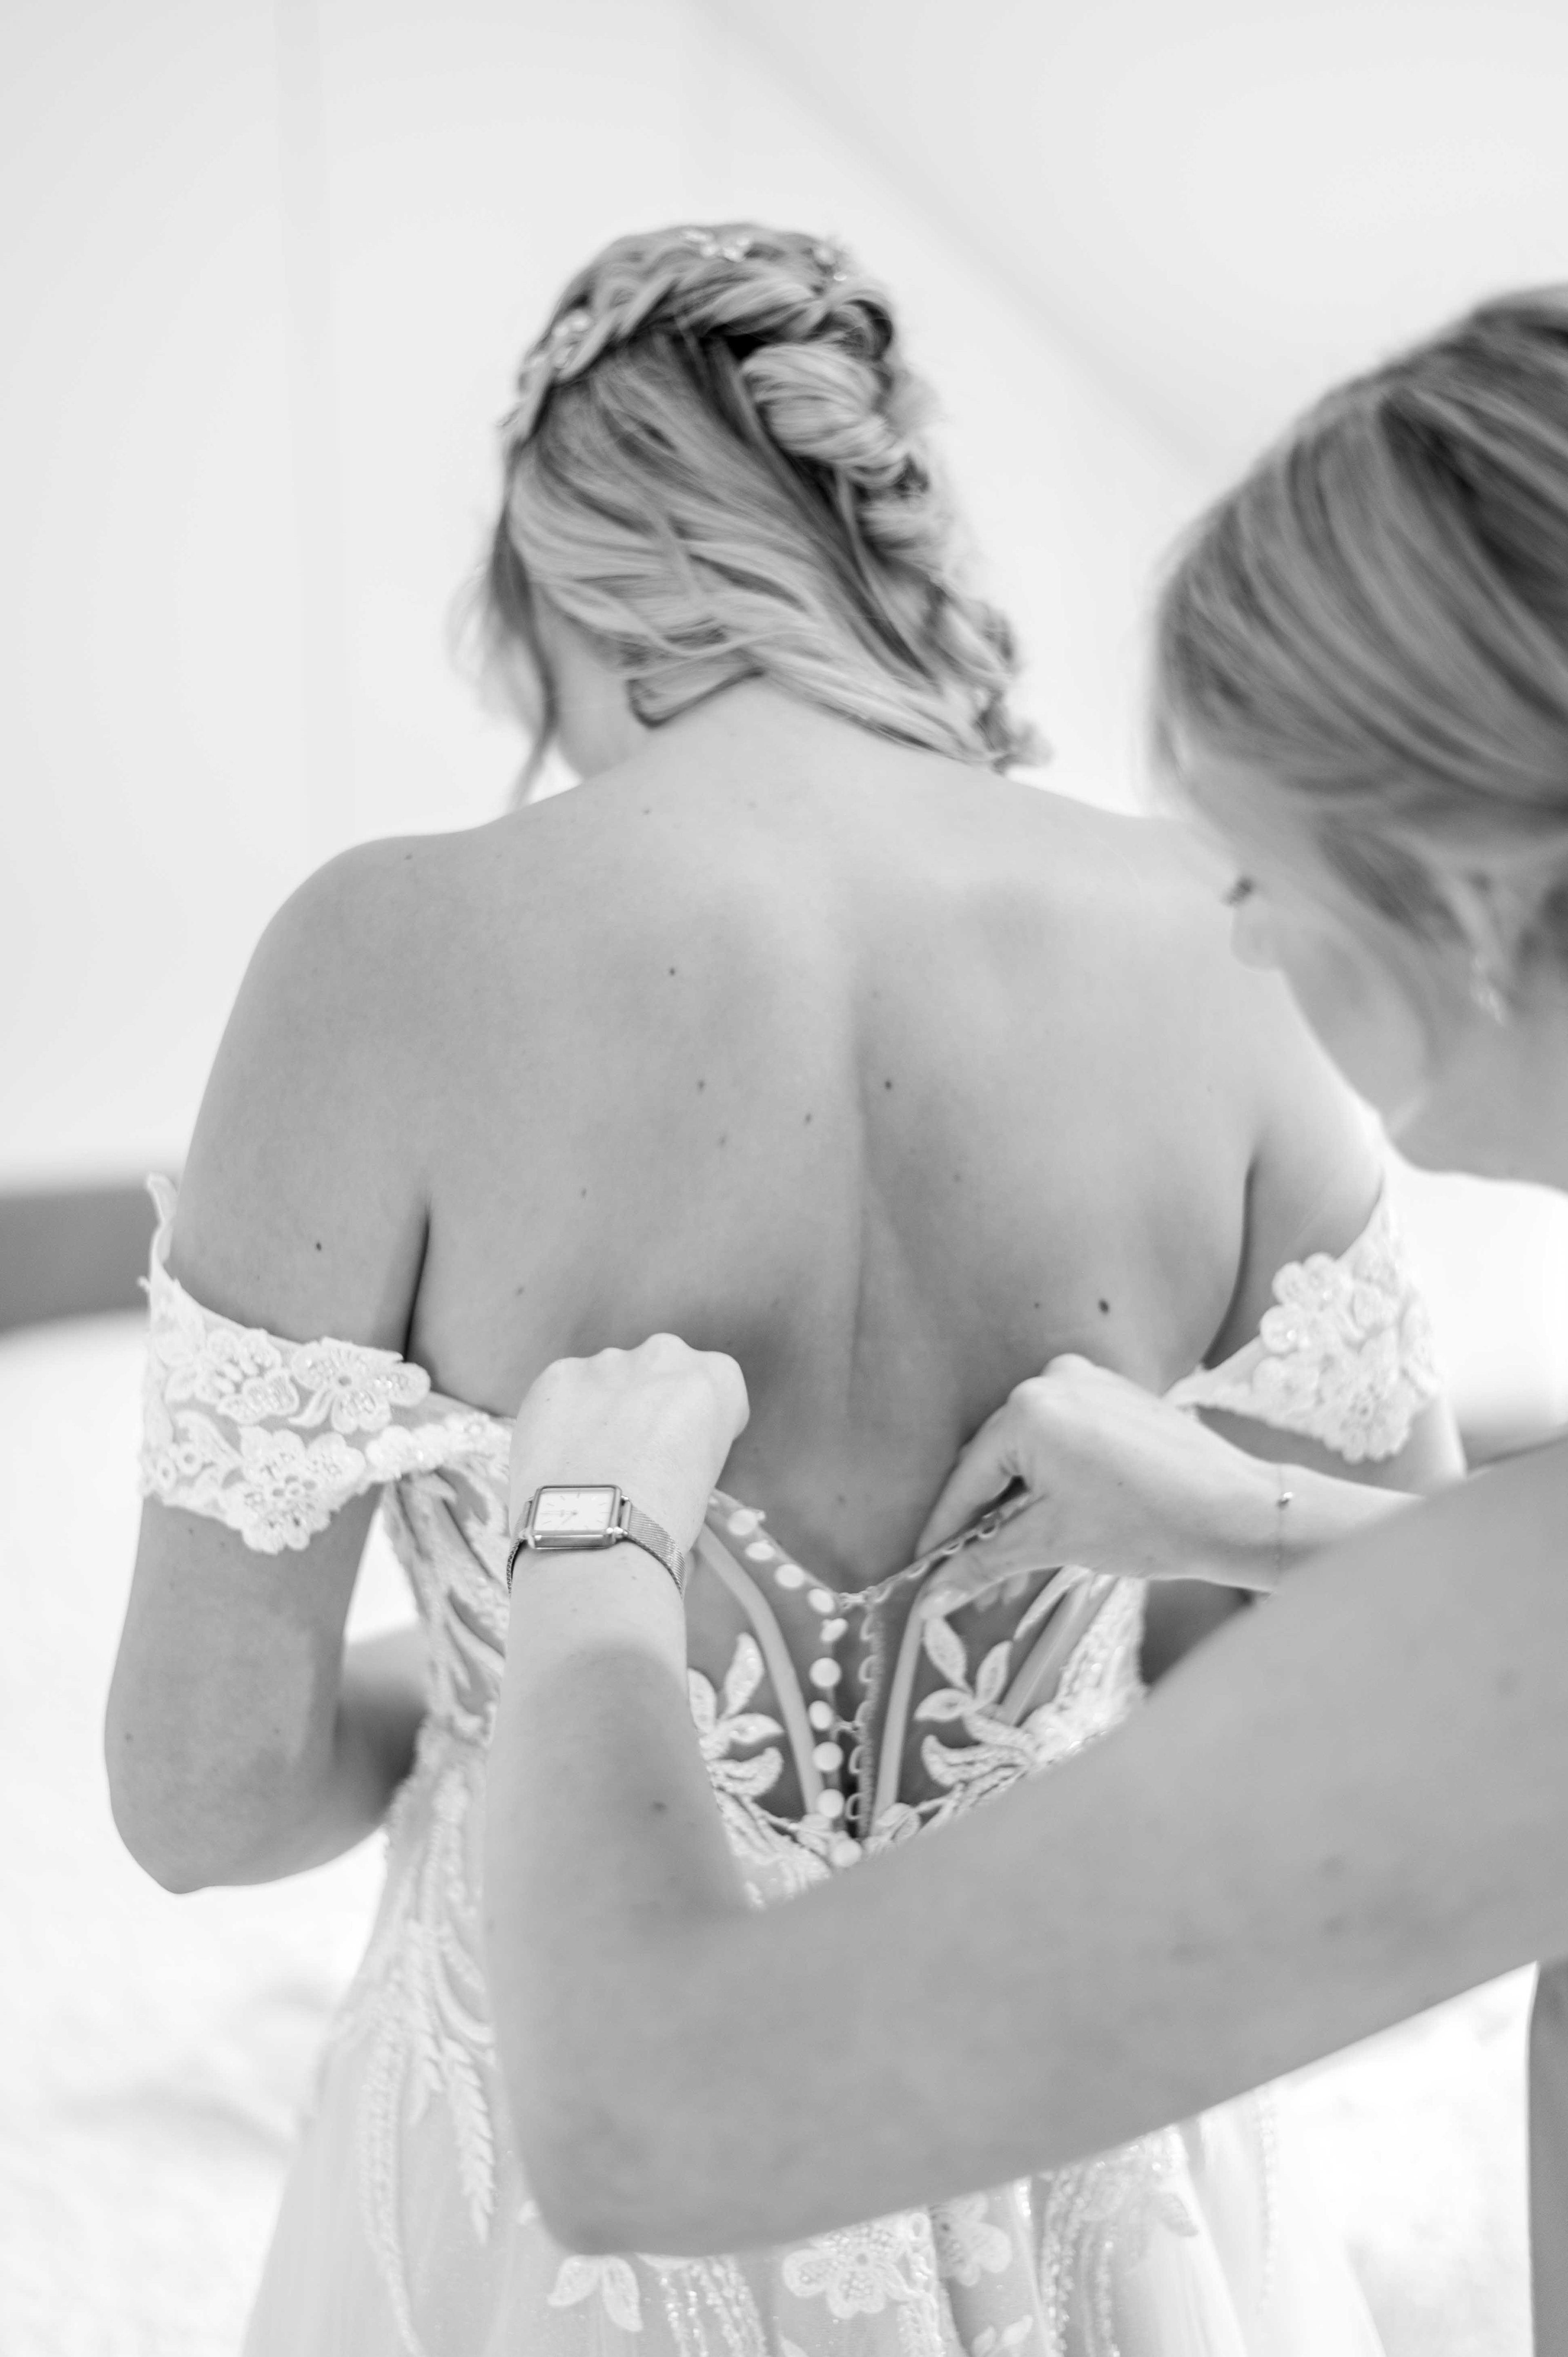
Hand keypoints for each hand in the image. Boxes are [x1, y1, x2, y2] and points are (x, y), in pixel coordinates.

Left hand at [509, 1335, 749, 1560]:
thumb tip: (656, 1445)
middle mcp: (665, 1354)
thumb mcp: (704, 1474)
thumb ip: (688, 1437)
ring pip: (608, 1378)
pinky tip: (561, 1455)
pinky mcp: (559, 1374)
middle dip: (648, 1401)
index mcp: (715, 1379)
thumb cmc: (664, 1521)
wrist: (597, 1537)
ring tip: (590, 1462)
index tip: (682, 1447)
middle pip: (659, 1370)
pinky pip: (565, 1390)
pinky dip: (562, 1416)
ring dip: (603, 1407)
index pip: (713, 1384)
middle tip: (633, 1452)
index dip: (695, 1419)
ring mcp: (607, 1361)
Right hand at [916, 1354, 1279, 1595]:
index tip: (920, 1568)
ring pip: (1029, 1448)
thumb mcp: (1054, 1542)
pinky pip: (1061, 1434)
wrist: (1238, 1509)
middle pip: (995, 1459)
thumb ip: (984, 1561)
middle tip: (967, 1573)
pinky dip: (1050, 1474)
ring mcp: (1086, 1379)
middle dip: (982, 1519)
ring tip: (1015, 1558)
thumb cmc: (1149, 1525)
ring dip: (1017, 1499)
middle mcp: (1051, 1378)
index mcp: (1029, 1409)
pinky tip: (1052, 1516)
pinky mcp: (1113, 1391)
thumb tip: (931, 1597)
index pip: (967, 1478)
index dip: (942, 1530)